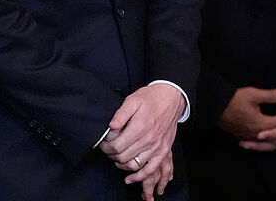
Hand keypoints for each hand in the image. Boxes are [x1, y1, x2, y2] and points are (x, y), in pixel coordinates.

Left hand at [99, 84, 184, 198]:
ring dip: (121, 164)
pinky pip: (150, 169)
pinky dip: (139, 176)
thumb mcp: (133, 100)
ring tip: (117, 157)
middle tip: (108, 149)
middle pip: (123, 157)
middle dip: (111, 155)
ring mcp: (157, 146)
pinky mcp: (163, 150)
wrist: (172, 98)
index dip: (106, 147)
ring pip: (133, 165)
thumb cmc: (152, 98)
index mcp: (141, 126)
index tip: (103, 144)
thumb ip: (120, 114)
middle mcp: (150, 138)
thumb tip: (110, 127)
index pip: (116, 146)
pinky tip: (130, 178)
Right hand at [217, 87, 275, 141]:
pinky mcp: (244, 137)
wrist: (214, 108)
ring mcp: (249, 137)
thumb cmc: (234, 100)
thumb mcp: (254, 94)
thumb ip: (271, 95)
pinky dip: (270, 145)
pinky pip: (261, 145)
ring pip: (269, 144)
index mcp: (260, 123)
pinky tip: (273, 143)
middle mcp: (256, 134)